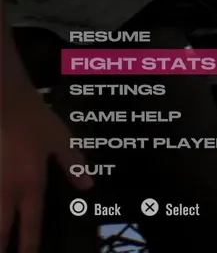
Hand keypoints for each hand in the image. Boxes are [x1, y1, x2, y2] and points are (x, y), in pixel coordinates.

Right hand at [2, 96, 92, 252]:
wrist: (3, 100)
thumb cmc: (33, 119)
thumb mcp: (60, 140)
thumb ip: (73, 164)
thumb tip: (88, 186)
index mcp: (30, 184)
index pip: (30, 222)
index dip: (28, 244)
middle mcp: (7, 189)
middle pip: (1, 227)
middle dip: (2, 246)